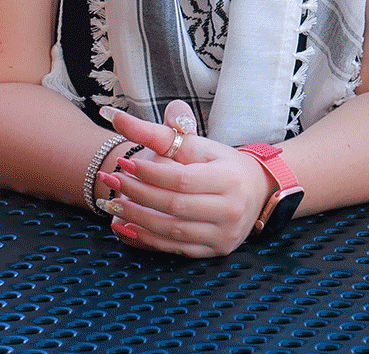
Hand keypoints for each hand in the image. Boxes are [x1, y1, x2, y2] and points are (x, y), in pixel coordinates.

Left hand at [98, 102, 269, 256]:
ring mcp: (225, 234)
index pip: (181, 179)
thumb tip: (115, 117)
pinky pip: (175, 248)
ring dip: (137, 219)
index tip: (124, 164)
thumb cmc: (219, 162)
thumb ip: (156, 132)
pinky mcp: (216, 250)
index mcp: (229, 179)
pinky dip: (147, 238)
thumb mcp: (194, 144)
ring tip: (113, 204)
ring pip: (172, 230)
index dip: (149, 173)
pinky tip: (127, 226)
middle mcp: (231, 209)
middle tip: (112, 182)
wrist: (256, 188)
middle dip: (137, 194)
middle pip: (174, 205)